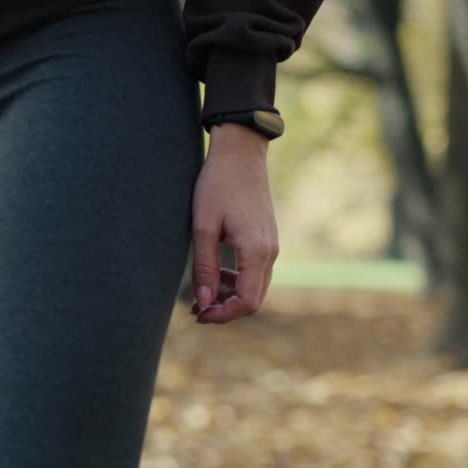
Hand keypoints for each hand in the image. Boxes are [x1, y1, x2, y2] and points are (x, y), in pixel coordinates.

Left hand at [189, 123, 277, 323]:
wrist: (240, 153)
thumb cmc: (217, 185)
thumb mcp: (203, 227)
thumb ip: (205, 267)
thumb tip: (204, 303)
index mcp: (256, 252)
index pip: (246, 302)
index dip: (221, 315)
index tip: (197, 314)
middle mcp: (270, 252)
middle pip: (253, 299)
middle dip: (225, 309)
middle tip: (195, 309)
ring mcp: (271, 245)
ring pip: (255, 287)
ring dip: (229, 296)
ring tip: (201, 294)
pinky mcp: (266, 239)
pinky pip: (255, 272)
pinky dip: (237, 280)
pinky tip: (215, 273)